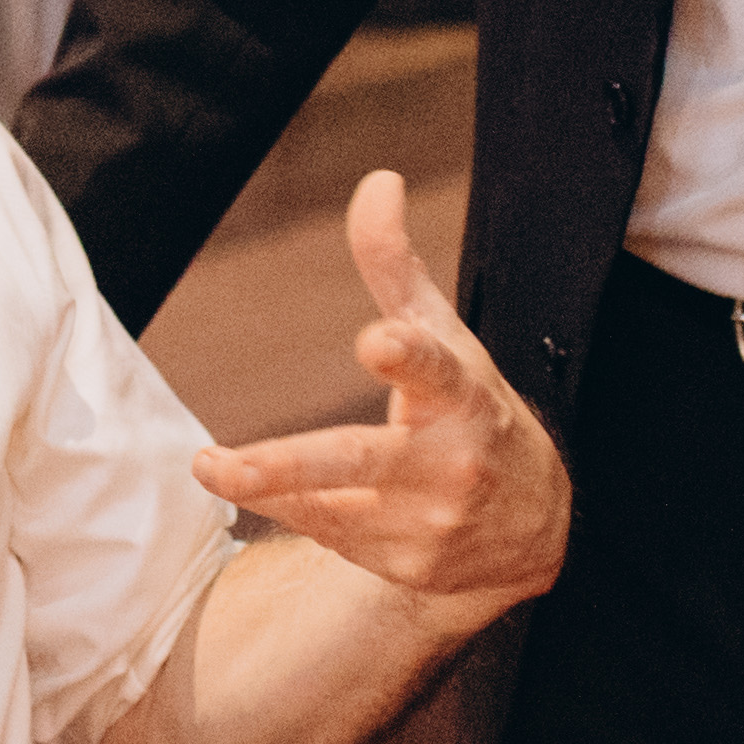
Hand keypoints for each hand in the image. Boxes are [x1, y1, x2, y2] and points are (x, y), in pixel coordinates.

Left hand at [190, 172, 568, 621]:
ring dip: (266, 490)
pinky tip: (250, 492)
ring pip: (329, 506)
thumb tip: (376, 180)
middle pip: (359, 460)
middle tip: (221, 464)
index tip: (375, 343)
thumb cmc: (471, 410)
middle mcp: (448, 461)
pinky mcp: (406, 562)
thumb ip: (395, 265)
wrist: (533, 526)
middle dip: (286, 466)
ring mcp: (428, 520)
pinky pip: (329, 534)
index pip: (433, 369)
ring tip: (210, 468)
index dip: (404, 355)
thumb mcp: (444, 336)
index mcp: (461, 393)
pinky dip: (288, 511)